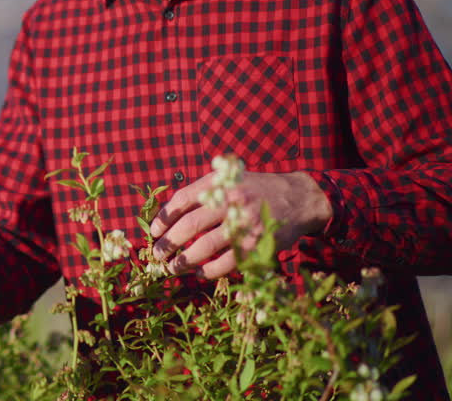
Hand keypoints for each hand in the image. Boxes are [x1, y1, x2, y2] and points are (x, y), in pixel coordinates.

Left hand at [148, 171, 331, 279]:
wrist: (299, 198)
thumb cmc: (255, 189)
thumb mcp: (229, 178)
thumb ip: (202, 191)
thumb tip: (168, 215)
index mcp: (220, 183)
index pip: (182, 199)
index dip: (163, 218)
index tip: (153, 232)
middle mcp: (231, 201)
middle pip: (190, 225)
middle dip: (168, 243)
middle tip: (157, 255)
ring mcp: (245, 225)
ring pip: (205, 247)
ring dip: (183, 261)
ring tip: (172, 268)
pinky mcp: (257, 245)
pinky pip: (227, 263)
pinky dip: (209, 271)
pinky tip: (200, 272)